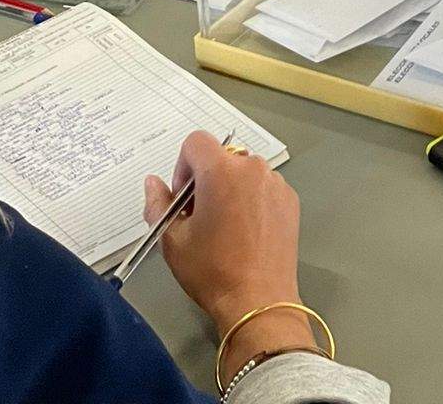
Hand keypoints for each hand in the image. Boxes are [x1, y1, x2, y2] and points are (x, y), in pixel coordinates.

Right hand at [144, 133, 314, 382]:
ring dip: (230, 188)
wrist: (258, 299)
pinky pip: (264, 187)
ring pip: (244, 172)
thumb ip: (158, 204)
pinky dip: (252, 199)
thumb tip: (152, 182)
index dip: (183, 167)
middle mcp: (253, 167)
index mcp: (222, 171)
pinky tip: (247, 233)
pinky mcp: (290, 199)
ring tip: (225, 228)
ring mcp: (276, 182)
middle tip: (200, 217)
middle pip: (222, 157)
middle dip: (206, 179)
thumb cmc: (211, 270)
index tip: (183, 199)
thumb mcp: (172, 240)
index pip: (196, 142)